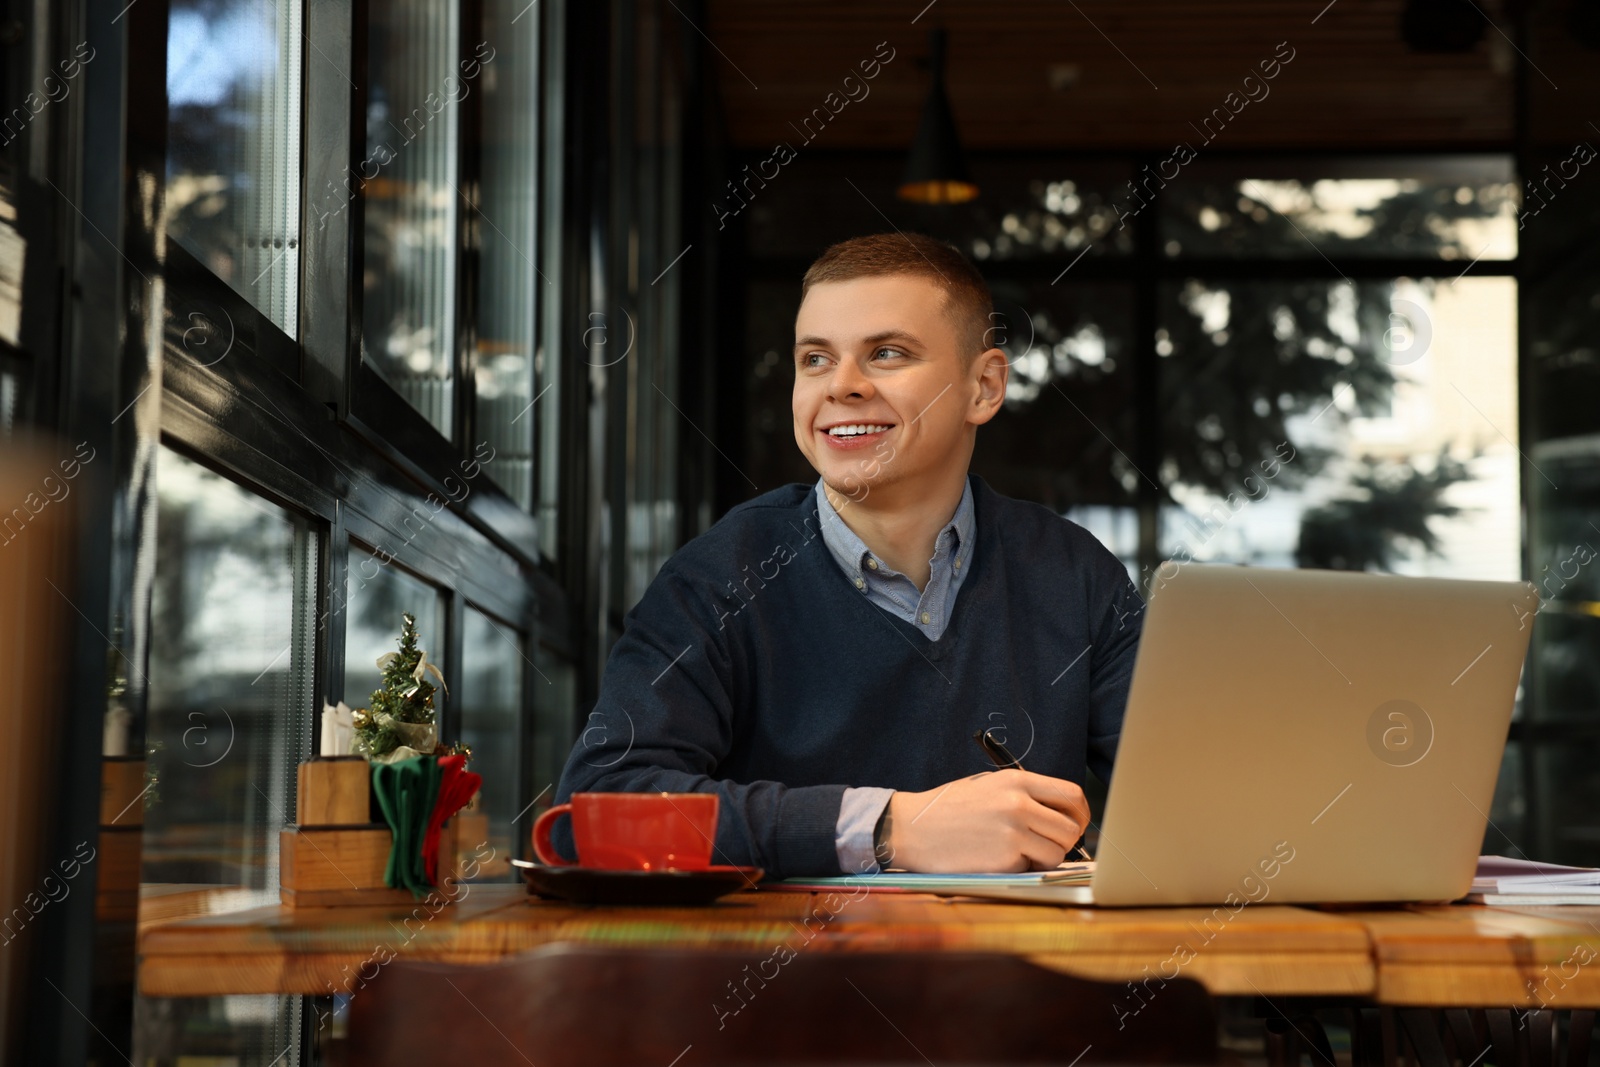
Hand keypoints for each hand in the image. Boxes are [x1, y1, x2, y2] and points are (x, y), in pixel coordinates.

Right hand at [880, 769, 1088, 872]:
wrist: (912, 828)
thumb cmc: (950, 809)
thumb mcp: (988, 786)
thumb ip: (1024, 794)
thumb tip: (1060, 813)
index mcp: (1017, 780)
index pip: (1072, 795)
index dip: (1080, 813)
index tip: (1075, 824)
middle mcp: (1019, 803)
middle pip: (1071, 828)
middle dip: (1065, 842)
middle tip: (1048, 846)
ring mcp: (1013, 832)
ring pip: (1058, 853)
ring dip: (1046, 858)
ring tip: (1021, 854)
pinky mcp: (1004, 859)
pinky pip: (1033, 868)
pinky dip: (1023, 869)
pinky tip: (999, 860)